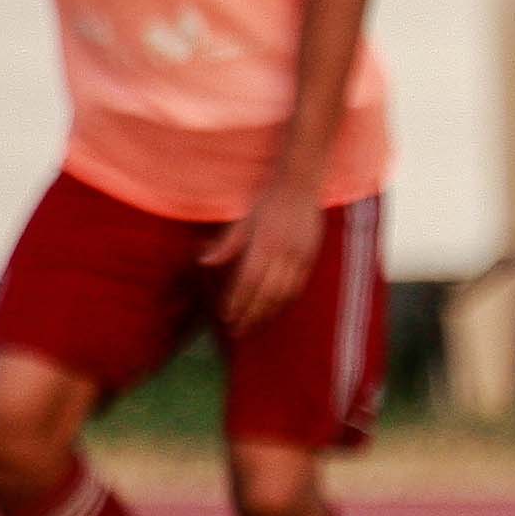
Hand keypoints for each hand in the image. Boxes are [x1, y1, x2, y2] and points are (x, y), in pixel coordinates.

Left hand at [204, 178, 324, 334]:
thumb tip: (204, 262)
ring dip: (269, 312)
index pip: (249, 281)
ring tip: (256, 325)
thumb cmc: (267, 201)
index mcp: (263, 243)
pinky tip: (276, 309)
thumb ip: (226, 244)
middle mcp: (283, 252)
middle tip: (239, 330)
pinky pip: (298, 286)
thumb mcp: (243, 220)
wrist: (300, 185)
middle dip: (252, 315)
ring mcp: (300, 256)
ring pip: (285, 294)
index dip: (238, 302)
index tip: (227, 317)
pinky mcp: (311, 256)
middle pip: (267, 293)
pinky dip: (286, 301)